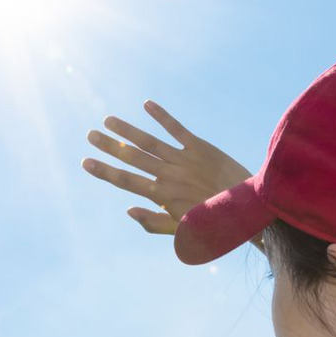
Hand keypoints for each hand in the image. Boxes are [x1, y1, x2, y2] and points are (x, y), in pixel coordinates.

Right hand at [81, 100, 254, 237]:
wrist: (249, 208)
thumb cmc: (213, 224)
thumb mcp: (182, 231)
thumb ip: (153, 222)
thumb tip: (128, 211)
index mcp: (163, 196)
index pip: (127, 181)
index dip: (105, 171)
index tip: (86, 162)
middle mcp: (170, 175)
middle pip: (133, 158)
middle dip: (110, 146)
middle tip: (90, 135)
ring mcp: (184, 159)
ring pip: (149, 142)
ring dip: (128, 130)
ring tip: (108, 120)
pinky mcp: (200, 148)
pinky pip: (177, 129)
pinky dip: (162, 117)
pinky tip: (147, 105)